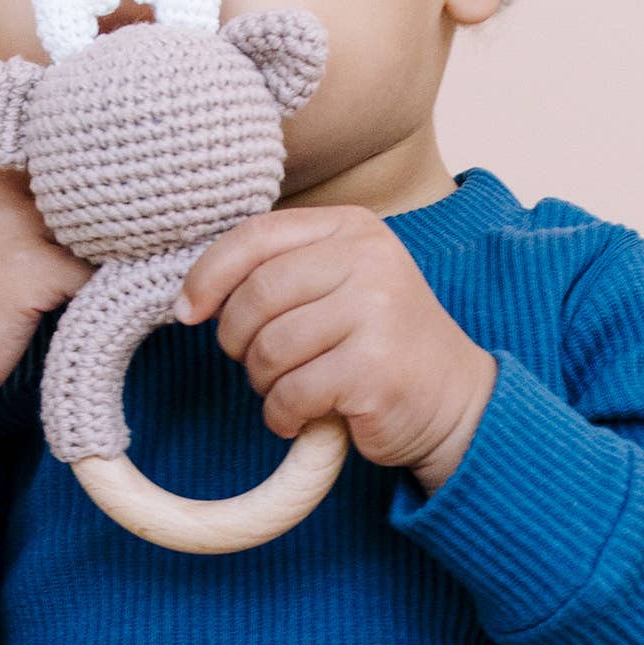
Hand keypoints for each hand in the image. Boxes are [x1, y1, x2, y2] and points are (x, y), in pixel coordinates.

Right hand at [0, 162, 94, 415]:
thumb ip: (25, 214)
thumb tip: (104, 212)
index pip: (62, 173)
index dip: (82, 207)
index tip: (91, 237)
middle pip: (84, 199)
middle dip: (98, 232)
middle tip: (96, 270)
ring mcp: (13, 225)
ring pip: (97, 233)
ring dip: (103, 262)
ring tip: (89, 294)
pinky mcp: (32, 268)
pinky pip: (96, 274)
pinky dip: (99, 294)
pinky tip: (85, 314)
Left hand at [173, 202, 498, 491]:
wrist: (456, 401)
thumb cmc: (377, 342)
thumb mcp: (337, 284)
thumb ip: (280, 270)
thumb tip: (191, 296)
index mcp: (352, 227)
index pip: (256, 235)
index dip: (208, 275)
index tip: (187, 311)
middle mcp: (369, 260)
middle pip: (256, 294)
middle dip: (235, 338)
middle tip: (249, 362)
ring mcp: (377, 313)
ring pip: (269, 347)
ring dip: (262, 381)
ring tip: (286, 388)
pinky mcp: (376, 370)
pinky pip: (292, 393)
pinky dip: (282, 414)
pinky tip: (299, 417)